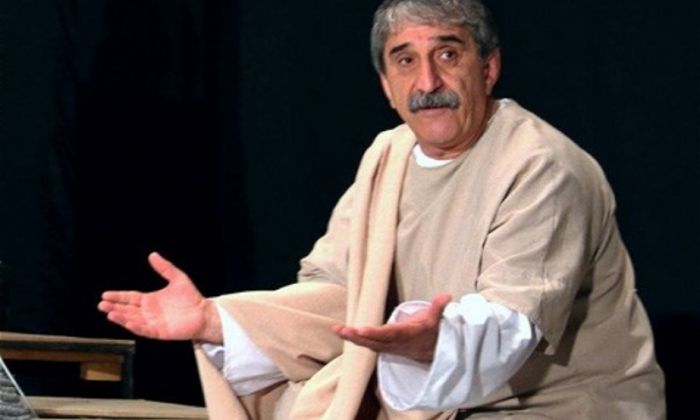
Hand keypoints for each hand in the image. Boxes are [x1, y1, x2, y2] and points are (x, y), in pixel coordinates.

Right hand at [97, 252, 221, 342]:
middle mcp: (149, 312)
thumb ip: (165, 268)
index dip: (118, 296)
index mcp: (150, 300)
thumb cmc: (191, 298)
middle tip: (101, 305)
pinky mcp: (160, 332)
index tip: (105, 295)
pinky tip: (128, 322)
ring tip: (110, 313)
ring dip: (121, 318)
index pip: (130, 298)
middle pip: (127, 310)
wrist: (203, 313)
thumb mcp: (177, 278)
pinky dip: (136, 327)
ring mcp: (153, 322)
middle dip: (114, 307)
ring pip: (133, 320)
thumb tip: (153, 255)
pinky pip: (145, 330)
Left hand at [332, 294, 450, 362]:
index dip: (375, 333)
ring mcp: (387, 346)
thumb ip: (438, 307)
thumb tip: (446, 295)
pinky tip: (341, 331)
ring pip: (367, 344)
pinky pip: (366, 344)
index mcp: (406, 335)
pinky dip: (354, 338)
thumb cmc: (429, 331)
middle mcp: (394, 343)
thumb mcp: (435, 320)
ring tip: (336, 329)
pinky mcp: (382, 346)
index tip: (362, 329)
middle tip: (342, 330)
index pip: (389, 334)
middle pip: (373, 341)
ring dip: (351, 337)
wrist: (431, 351)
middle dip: (357, 336)